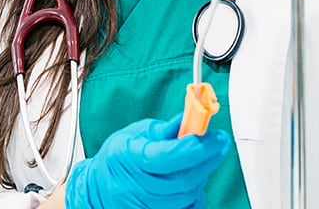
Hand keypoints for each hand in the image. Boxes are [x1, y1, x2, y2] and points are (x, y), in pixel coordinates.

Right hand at [64, 114, 231, 208]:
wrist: (100, 187)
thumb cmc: (119, 158)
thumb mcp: (136, 134)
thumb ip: (165, 130)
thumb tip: (189, 120)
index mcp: (128, 156)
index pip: (166, 157)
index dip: (195, 148)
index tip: (215, 137)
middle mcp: (134, 185)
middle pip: (182, 179)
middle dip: (207, 160)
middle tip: (218, 143)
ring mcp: (143, 204)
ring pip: (186, 195)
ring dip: (200, 176)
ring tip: (199, 160)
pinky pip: (186, 207)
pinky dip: (194, 194)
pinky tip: (190, 180)